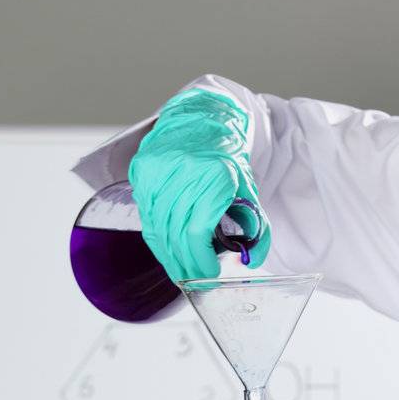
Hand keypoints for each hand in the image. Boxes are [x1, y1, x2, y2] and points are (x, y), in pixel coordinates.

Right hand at [130, 88, 271, 280]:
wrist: (203, 118)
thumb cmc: (227, 158)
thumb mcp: (249, 190)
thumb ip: (256, 228)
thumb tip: (251, 262)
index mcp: (213, 177)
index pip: (197, 232)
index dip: (200, 260)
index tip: (209, 274)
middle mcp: (182, 172)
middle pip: (176, 235)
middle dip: (185, 264)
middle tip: (194, 280)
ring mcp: (158, 170)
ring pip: (157, 228)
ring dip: (168, 256)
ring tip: (180, 271)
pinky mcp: (142, 170)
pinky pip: (146, 216)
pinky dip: (156, 238)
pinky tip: (167, 250)